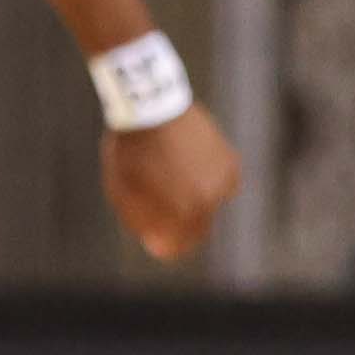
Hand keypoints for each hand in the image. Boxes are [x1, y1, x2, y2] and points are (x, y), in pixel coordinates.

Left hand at [100, 108, 240, 260]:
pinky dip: (204, 181)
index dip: (164, 246)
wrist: (153, 107)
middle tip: (157, 201)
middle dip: (178, 222)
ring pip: (208, 207)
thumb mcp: (123, 191)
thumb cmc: (132, 151)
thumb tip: (158, 247)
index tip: (153, 239)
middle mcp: (211, 200)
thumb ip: (142, 222)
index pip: (179, 247)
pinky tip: (185, 164)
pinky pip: (219, 186)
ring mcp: (224, 182)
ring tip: (169, 175)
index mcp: (184, 211)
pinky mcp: (231, 165)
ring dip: (191, 200)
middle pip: (197, 229)